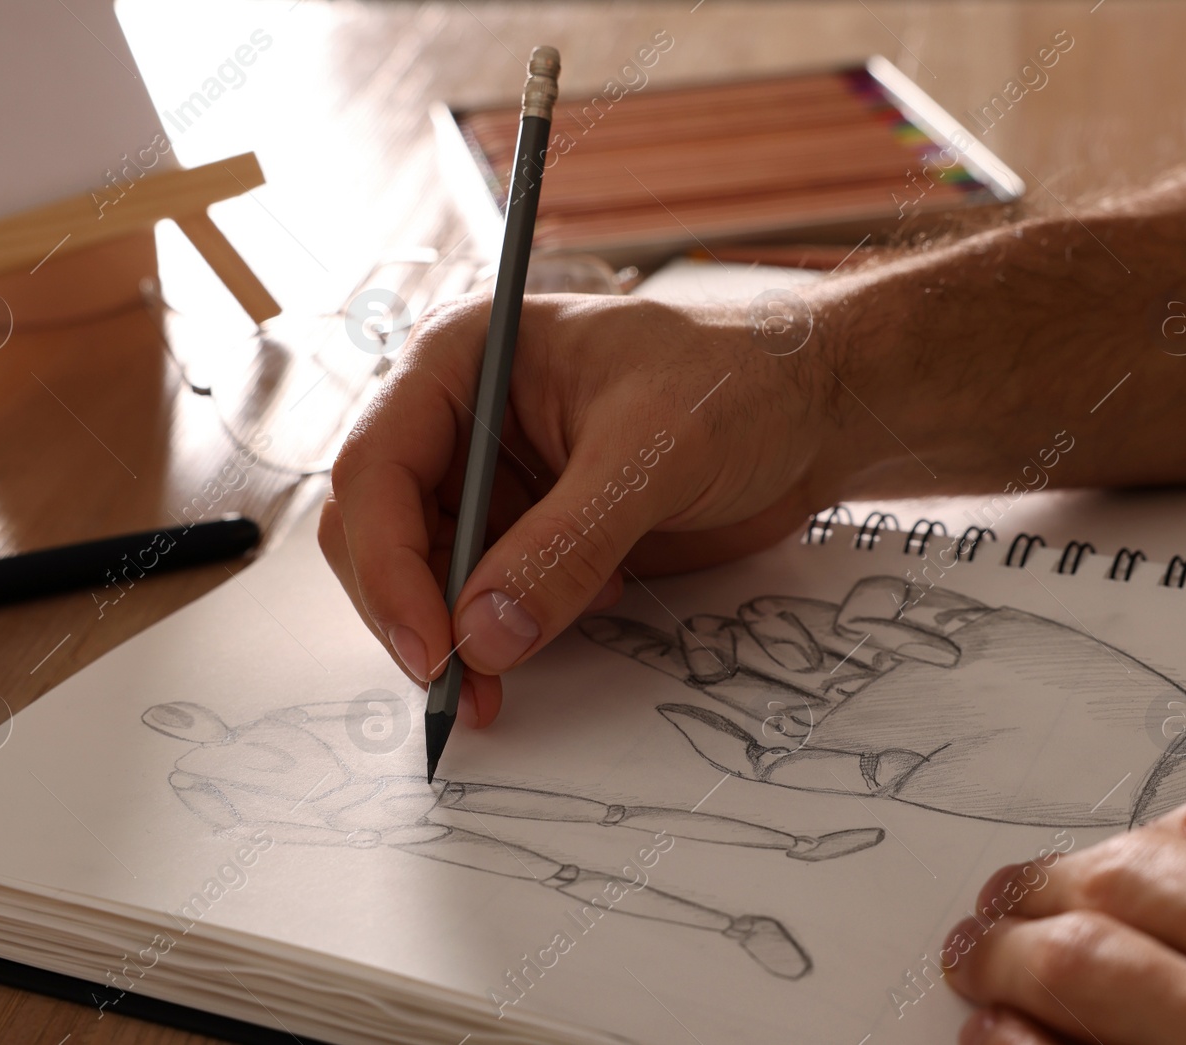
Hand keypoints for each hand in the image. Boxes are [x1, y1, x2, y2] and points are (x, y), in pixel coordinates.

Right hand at [320, 291, 844, 726]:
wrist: (810, 414)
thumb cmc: (738, 384)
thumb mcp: (653, 453)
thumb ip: (565, 543)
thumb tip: (485, 636)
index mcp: (460, 359)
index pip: (375, 468)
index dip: (387, 565)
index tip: (432, 647)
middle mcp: (456, 419)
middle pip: (379, 531)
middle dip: (415, 613)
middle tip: (465, 688)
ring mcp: (489, 478)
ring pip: (426, 576)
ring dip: (463, 632)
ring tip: (516, 669)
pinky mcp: (526, 532)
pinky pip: (482, 597)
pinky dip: (509, 628)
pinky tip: (582, 612)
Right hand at [944, 780, 1185, 1043]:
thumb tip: (1036, 1035)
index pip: (1068, 1016)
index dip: (997, 1016)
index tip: (979, 1015)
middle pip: (1085, 938)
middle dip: (1008, 938)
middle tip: (980, 944)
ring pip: (1145, 859)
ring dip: (1070, 874)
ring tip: (1040, 889)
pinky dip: (1180, 825)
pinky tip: (1153, 846)